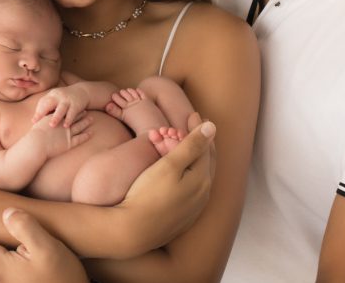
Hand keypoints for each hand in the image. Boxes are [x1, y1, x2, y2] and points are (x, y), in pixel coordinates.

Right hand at [27, 114, 92, 157]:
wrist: (37, 143)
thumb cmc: (36, 134)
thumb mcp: (39, 123)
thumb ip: (42, 119)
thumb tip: (40, 117)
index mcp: (57, 119)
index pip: (67, 113)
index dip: (72, 110)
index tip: (76, 107)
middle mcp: (64, 125)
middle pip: (75, 118)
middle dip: (81, 114)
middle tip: (86, 111)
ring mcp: (68, 133)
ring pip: (79, 126)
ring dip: (86, 122)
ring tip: (91, 119)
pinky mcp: (69, 143)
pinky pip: (80, 139)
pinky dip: (86, 136)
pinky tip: (91, 133)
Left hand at [31, 86, 89, 127]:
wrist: (82, 91)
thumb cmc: (64, 100)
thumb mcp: (55, 100)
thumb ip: (47, 109)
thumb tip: (35, 121)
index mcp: (51, 95)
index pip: (42, 103)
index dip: (38, 112)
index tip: (33, 121)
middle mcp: (58, 96)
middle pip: (49, 104)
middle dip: (42, 112)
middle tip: (37, 122)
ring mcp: (68, 100)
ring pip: (61, 108)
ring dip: (56, 117)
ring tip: (52, 125)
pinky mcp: (76, 104)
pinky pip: (72, 112)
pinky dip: (69, 119)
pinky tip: (66, 126)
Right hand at [113, 113, 215, 254]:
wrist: (132, 231)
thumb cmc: (147, 194)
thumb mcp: (170, 165)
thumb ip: (192, 145)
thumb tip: (212, 127)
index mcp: (202, 179)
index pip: (206, 147)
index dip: (200, 129)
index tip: (193, 114)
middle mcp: (203, 195)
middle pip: (206, 162)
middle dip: (201, 142)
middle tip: (195, 125)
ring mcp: (193, 209)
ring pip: (200, 177)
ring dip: (196, 159)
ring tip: (189, 146)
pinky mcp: (183, 219)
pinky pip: (192, 191)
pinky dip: (190, 175)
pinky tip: (183, 174)